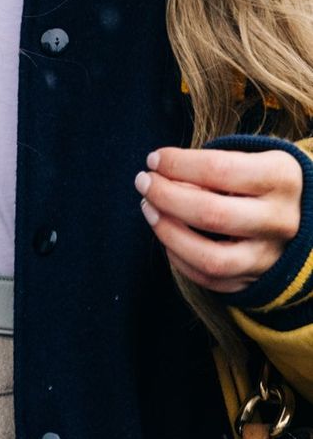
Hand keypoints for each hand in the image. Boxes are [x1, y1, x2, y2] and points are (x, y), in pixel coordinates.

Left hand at [136, 145, 303, 295]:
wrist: (303, 214)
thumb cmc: (262, 180)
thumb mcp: (251, 159)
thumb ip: (211, 165)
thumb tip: (161, 176)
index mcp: (281, 178)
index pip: (219, 170)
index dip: (177, 164)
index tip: (153, 159)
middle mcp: (280, 220)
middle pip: (211, 214)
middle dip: (165, 196)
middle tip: (143, 182)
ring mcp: (270, 255)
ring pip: (210, 257)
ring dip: (168, 233)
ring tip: (149, 209)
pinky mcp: (257, 279)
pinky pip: (210, 279)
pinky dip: (179, 259)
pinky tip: (167, 237)